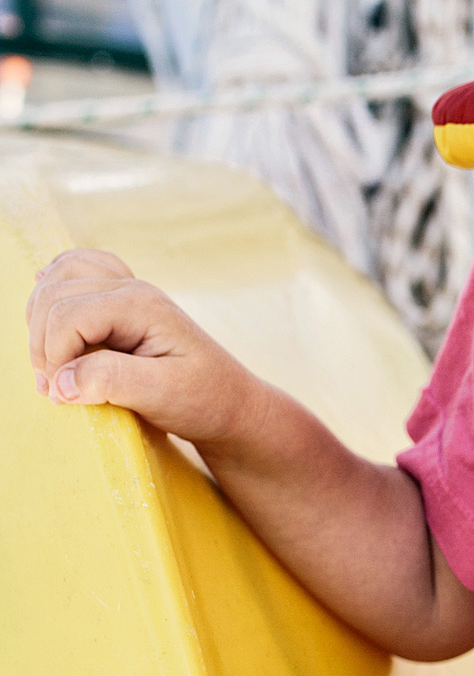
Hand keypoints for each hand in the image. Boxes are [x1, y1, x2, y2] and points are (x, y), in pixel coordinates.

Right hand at [27, 249, 261, 450]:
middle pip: (54, 295)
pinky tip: (48, 308)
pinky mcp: (121, 302)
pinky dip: (54, 288)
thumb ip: (111, 381)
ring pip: (58, 278)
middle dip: (41, 343)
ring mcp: (126, 290)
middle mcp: (131, 289)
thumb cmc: (203, 400)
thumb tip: (60, 381)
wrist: (230, 402)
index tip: (60, 396)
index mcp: (140, 306)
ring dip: (40, 318)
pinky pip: (76, 273)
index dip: (52, 355)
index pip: (68, 314)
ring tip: (50, 363)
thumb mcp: (162, 395)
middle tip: (53, 389)